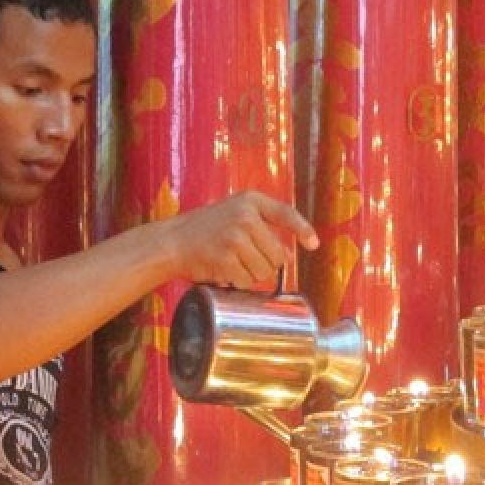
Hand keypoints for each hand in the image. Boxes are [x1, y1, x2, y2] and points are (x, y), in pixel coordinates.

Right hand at [163, 191, 318, 288]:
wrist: (171, 242)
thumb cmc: (205, 231)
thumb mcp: (235, 215)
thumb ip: (261, 227)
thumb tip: (289, 255)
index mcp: (251, 201)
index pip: (286, 213)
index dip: (302, 230)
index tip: (313, 244)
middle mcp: (246, 216)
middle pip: (278, 256)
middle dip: (266, 264)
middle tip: (243, 259)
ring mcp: (236, 237)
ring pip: (264, 272)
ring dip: (251, 275)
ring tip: (231, 263)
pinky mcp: (226, 258)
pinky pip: (246, 282)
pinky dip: (237, 283)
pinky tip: (223, 272)